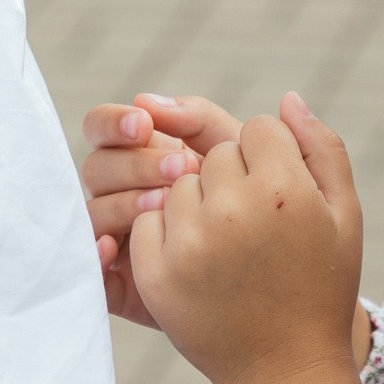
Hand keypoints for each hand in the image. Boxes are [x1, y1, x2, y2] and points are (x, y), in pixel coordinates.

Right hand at [81, 94, 244, 327]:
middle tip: (179, 168)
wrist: (291, 286)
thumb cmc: (266, 208)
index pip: (106, 128)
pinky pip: (92, 272)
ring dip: (122, 202)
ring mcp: (122, 239)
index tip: (145, 123)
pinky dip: (94, 256)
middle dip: (133, 163)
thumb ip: (200, 118)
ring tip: (164, 203)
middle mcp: (125, 193)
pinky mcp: (123, 286)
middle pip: (97, 167)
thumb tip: (145, 97)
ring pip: (93, 211)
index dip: (116, 122)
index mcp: (145, 156)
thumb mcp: (241, 154)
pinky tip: (116, 248)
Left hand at [129, 94, 366, 383]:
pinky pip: (149, 219)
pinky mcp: (155, 272)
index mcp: (283, 189)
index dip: (273, 158)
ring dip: (198, 202)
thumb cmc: (321, 285)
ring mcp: (189, 242)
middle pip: (218, 154)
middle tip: (255, 222)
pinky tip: (199, 260)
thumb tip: (286, 99)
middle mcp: (231, 210)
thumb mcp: (345, 214)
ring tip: (227, 243)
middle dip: (234, 177)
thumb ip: (321, 147)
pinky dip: (167, 232)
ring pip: (180, 182)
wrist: (286, 366)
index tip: (281, 193)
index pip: (259, 129)